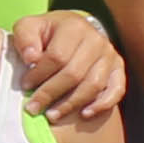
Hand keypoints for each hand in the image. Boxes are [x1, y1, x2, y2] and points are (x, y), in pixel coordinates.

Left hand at [15, 11, 130, 128]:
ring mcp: (110, 55)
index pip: (57, 57)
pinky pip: (116, 90)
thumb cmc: (47, 33)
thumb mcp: (29, 27)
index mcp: (74, 27)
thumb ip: (25, 38)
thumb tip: (31, 58)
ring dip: (71, 104)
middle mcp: (97, 40)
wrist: (73, 30)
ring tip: (52, 115)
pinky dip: (102, 104)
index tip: (25, 86)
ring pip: (93, 85)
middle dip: (51, 94)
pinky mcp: (118, 68)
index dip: (39, 74)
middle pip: (74, 74)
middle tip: (33, 108)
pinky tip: (85, 114)